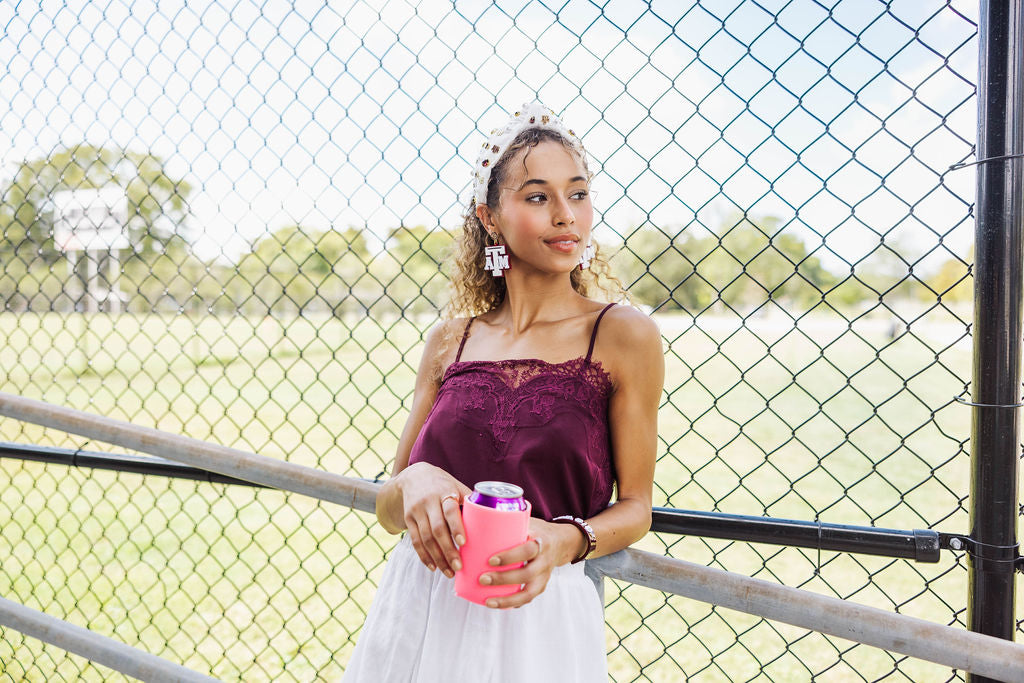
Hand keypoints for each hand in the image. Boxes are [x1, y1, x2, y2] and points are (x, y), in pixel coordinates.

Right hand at [395, 462, 471, 576]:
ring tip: (449, 572)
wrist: (414, 476)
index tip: (464, 542)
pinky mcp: (408, 519)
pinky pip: (415, 541)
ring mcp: (416, 511)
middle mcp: (428, 502)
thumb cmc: (444, 484)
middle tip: (459, 567)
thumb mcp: (457, 487)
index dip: (456, 527)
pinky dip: (424, 556)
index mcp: (444, 492)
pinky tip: (433, 567)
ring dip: (437, 558)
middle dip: (448, 550)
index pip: (449, 510)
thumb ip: (470, 504)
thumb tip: (493, 523)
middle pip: (437, 529)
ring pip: (425, 538)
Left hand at [475, 518, 585, 608]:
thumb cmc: (534, 530)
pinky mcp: (542, 586)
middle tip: (482, 579)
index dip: (509, 557)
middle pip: (526, 574)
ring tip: (487, 601)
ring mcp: (545, 575)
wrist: (560, 541)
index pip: (527, 550)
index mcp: (540, 541)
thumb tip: (471, 513)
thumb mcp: (526, 522)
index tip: (490, 560)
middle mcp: (545, 560)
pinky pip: (528, 598)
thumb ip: (506, 521)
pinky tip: (497, 604)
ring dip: (507, 599)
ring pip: (529, 592)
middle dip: (503, 579)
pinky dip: (512, 603)